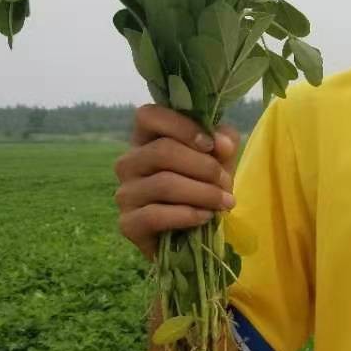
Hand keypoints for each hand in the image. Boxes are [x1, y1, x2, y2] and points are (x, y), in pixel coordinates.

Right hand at [114, 104, 240, 260]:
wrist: (197, 235)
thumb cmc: (204, 187)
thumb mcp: (219, 160)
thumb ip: (223, 143)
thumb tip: (221, 143)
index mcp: (146, 139)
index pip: (148, 115)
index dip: (181, 126)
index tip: (210, 144)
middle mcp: (128, 163)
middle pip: (162, 151)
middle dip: (203, 167)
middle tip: (226, 183)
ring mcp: (125, 194)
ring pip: (164, 184)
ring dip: (203, 193)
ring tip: (224, 203)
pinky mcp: (128, 224)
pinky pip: (155, 215)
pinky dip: (188, 215)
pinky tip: (205, 217)